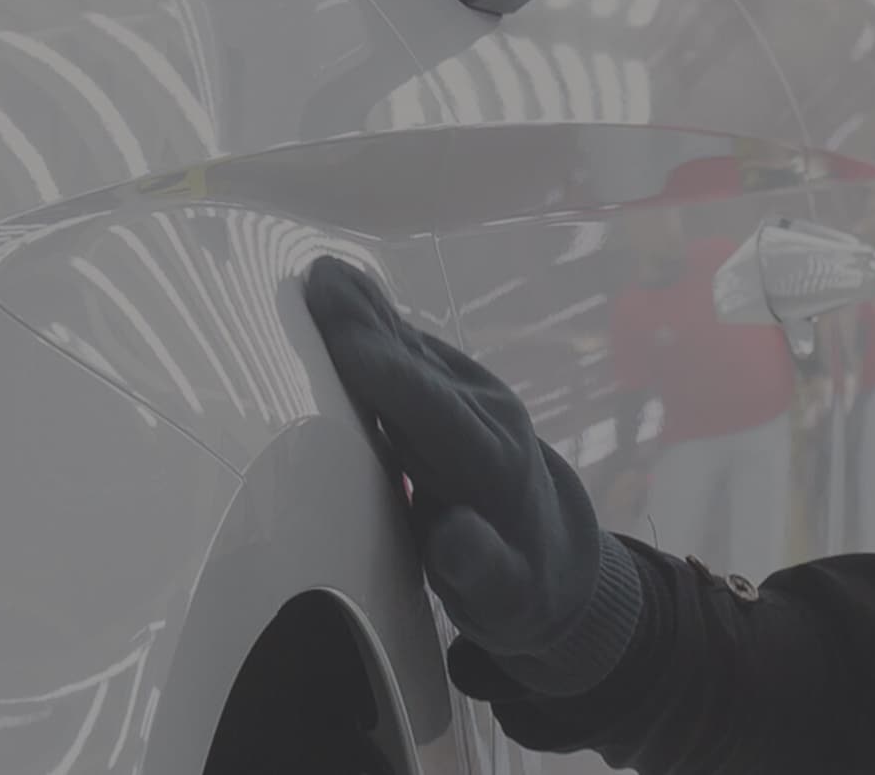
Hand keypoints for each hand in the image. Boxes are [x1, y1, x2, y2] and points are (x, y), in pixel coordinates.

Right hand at [301, 259, 648, 694]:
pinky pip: (411, 355)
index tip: (342, 336)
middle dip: (369, 325)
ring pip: (414, 351)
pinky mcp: (461, 392)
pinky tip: (342, 300)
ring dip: (368, 314)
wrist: (556, 557)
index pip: (431, 409)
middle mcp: (488, 418)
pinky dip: (375, 328)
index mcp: (492, 466)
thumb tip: (453, 535)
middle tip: (318, 278)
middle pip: (418, 366)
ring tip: (320, 274)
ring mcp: (478, 399)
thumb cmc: (516, 588)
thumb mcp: (504, 599)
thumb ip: (480, 569)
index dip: (383, 370)